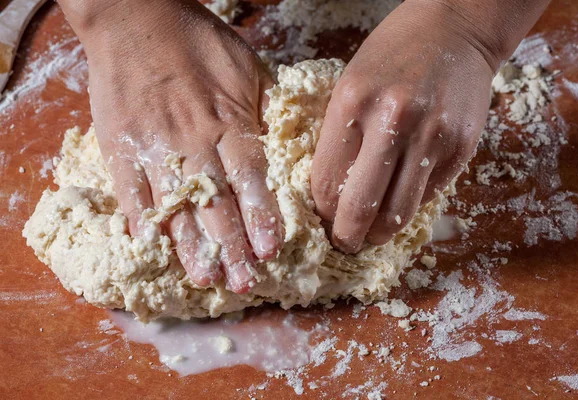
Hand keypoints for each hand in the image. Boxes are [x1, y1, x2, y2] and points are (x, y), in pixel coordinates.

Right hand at [60, 0, 282, 292]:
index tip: (271, 251)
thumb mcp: (246, 67)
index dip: (261, 217)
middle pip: (217, 203)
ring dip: (191, 245)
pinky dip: (141, 219)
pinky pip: (131, 190)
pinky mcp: (121, 145)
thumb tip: (277, 148)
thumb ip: (261, 110)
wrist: (134, 17)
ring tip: (205, 277)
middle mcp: (194, 141)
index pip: (250, 179)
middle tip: (243, 283)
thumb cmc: (196, 40)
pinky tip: (152, 247)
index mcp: (229, 121)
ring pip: (177, 206)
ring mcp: (154, 146)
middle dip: (232, 247)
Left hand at [311, 1, 496, 252]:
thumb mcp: (350, 84)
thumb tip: (327, 193)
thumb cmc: (393, 54)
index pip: (326, 183)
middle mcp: (393, 122)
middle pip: (361, 207)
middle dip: (347, 236)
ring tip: (371, 234)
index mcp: (353, 103)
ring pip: (399, 212)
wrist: (456, 29)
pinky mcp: (461, 148)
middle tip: (344, 243)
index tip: (321, 220)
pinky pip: (428, 196)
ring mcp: (432, 136)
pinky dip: (409, 206)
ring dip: (381, 233)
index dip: (321, 212)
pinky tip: (399, 202)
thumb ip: (338, 137)